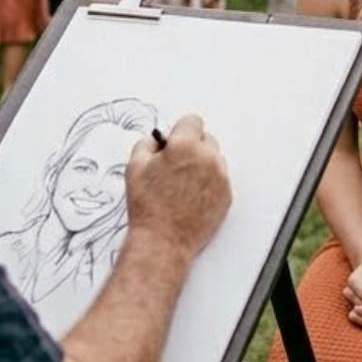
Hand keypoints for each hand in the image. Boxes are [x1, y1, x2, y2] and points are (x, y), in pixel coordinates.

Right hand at [125, 114, 231, 257]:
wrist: (163, 240)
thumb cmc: (148, 206)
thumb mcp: (135, 167)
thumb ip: (147, 144)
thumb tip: (158, 140)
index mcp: (185, 146)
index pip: (192, 121)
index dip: (180, 131)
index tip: (175, 141)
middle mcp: (208, 158)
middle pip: (207, 139)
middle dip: (192, 147)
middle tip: (176, 165)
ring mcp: (220, 177)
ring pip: (214, 160)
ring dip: (202, 165)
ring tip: (183, 184)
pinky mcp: (227, 195)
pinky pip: (220, 180)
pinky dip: (209, 184)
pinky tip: (191, 196)